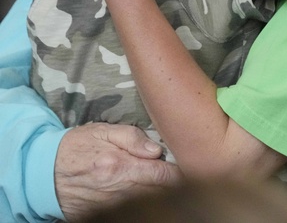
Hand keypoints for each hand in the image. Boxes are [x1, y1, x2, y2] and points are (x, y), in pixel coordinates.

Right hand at [55, 123, 180, 220]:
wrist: (41, 171)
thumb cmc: (76, 146)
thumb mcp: (103, 131)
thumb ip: (133, 138)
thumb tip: (157, 150)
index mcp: (120, 166)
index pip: (163, 176)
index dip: (178, 174)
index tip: (186, 169)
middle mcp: (116, 190)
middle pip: (158, 194)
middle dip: (170, 186)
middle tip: (178, 178)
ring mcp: (108, 206)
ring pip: (145, 205)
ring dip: (156, 197)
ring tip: (161, 186)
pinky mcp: (98, 215)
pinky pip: (126, 213)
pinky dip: (137, 206)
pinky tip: (141, 197)